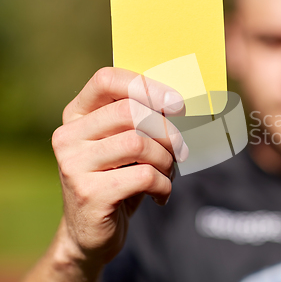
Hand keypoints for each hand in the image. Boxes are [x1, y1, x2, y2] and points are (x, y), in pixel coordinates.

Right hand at [38, 67, 187, 279]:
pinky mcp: (89, 193)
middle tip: (179, 149)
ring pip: (139, 143)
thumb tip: (177, 102)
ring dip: (167, 160)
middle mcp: (68, 136)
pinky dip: (163, 185)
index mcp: (76, 115)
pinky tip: (160, 195)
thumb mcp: (123, 144)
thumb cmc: (116, 179)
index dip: (147, 86)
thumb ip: (139, 119)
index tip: (177, 104)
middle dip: (166, 130)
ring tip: (167, 174)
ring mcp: (74, 165)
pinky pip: (144, 176)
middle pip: (130, 111)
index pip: (106, 79)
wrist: (90, 233)